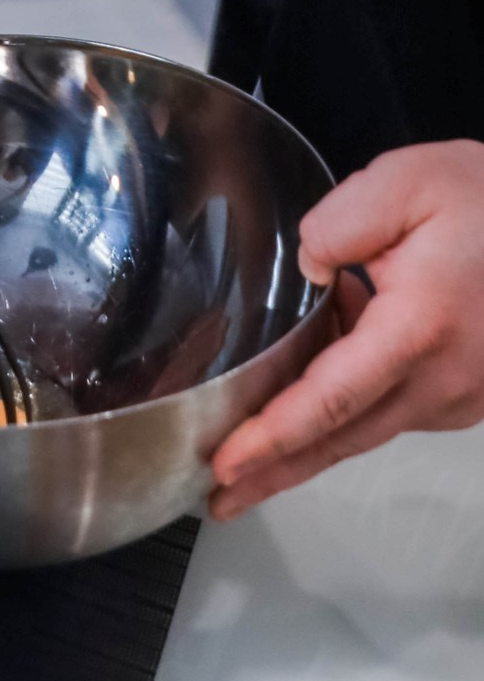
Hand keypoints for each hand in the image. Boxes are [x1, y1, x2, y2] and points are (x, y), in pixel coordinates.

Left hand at [210, 141, 483, 519]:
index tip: (228, 463)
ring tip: (248, 454)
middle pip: (344, 437)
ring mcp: (461, 395)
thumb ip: (337, 225)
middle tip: (221, 497)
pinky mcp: (468, 393)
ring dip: (309, 441)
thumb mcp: (406, 183)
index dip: (274, 436)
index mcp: (419, 329)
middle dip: (276, 470)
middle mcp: (443, 380)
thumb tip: (307, 271)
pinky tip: (312, 382)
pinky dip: (348, 409)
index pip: (332, 399)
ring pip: (369, 427)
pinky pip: (395, 408)